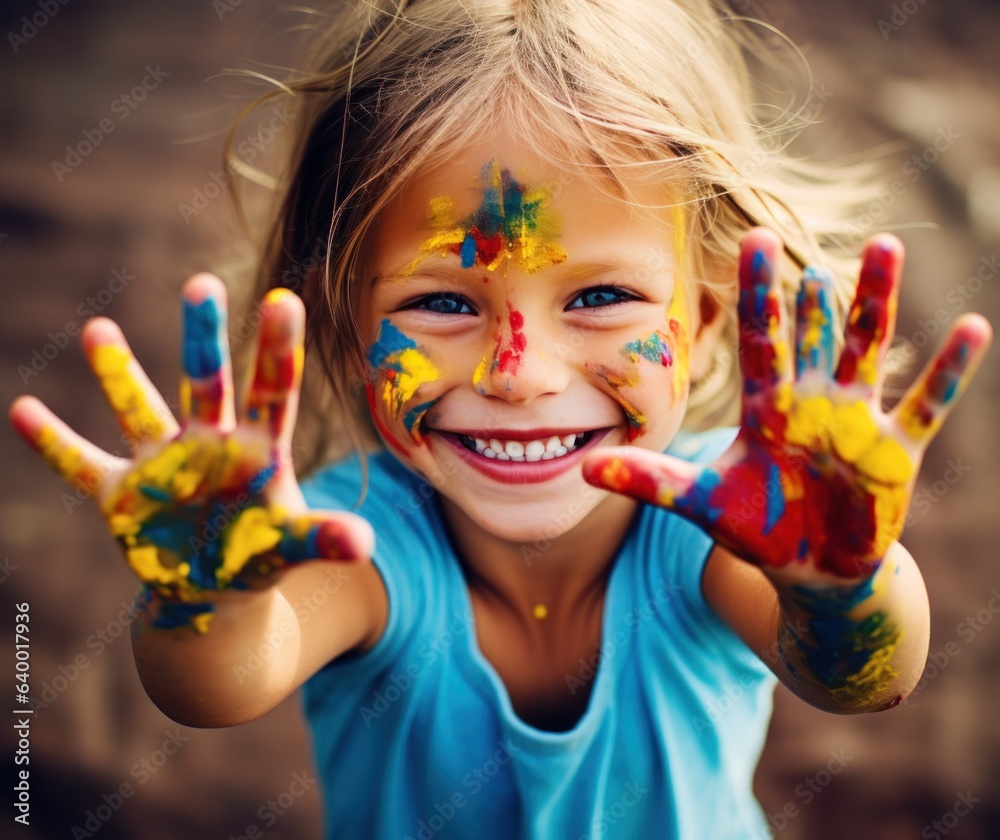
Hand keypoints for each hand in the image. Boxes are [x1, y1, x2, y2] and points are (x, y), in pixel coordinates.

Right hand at [10, 275, 372, 630]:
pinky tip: (22, 410)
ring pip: (139, 409)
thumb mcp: (292, 545)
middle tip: (201, 282)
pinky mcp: (122, 495)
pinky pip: (82, 465)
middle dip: (202, 338)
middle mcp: (209, 442)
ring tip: (99, 329)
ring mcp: (163, 464)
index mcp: (258, 449)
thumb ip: (323, 539)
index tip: (285, 300)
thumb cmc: (260, 553)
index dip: (278, 349)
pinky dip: (54, 443)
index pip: (273, 390)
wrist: (214, 586)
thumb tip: (365, 544)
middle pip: (206, 381)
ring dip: (118, 374)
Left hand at [583, 228, 991, 580]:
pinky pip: (927, 406)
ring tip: (885, 247)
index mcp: (767, 407)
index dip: (757, 293)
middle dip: (817, 294)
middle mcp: (813, 402)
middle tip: (814, 245)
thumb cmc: (757, 529)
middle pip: (817, 334)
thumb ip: (649, 482)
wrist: (809, 569)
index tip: (753, 239)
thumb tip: (584, 467)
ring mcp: (858, 423)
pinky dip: (949, 373)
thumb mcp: (701, 503)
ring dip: (879, 303)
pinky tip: (975, 327)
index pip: (761, 339)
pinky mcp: (897, 453)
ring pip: (871, 351)